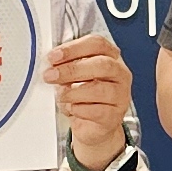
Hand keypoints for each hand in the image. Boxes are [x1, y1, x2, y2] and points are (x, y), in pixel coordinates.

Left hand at [47, 29, 135, 170]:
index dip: (74, 48)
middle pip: (101, 64)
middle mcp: (119, 73)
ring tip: (61, 96)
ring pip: (99, 89)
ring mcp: (121, 95)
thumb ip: (64, 67)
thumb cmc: (83, 97)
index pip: (97, 44)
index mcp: (110, 57)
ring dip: (73, 92)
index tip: (54, 57)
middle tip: (51, 75)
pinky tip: (72, 109)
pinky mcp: (115, 115)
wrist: (92, 126)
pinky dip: (79, 110)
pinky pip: (97, 110)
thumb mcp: (72, 77)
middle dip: (72, 69)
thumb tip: (50, 65)